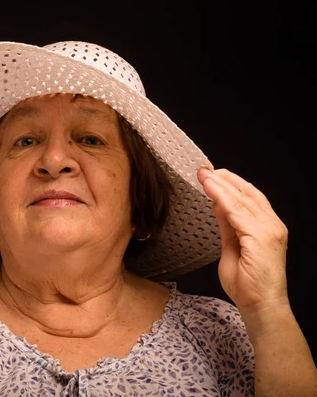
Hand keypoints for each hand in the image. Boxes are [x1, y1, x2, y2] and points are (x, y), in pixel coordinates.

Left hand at [197, 167, 288, 312]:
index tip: (211, 175)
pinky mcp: (261, 238)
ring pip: (242, 200)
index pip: (249, 197)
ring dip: (221, 185)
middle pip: (247, 194)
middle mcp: (272, 225)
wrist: (260, 306)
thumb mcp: (232, 247)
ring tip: (203, 174)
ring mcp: (269, 230)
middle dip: (224, 179)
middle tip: (203, 169)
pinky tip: (210, 190)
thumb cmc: (247, 283)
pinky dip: (223, 199)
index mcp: (267, 227)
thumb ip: (227, 226)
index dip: (230, 184)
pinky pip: (238, 213)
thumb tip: (218, 205)